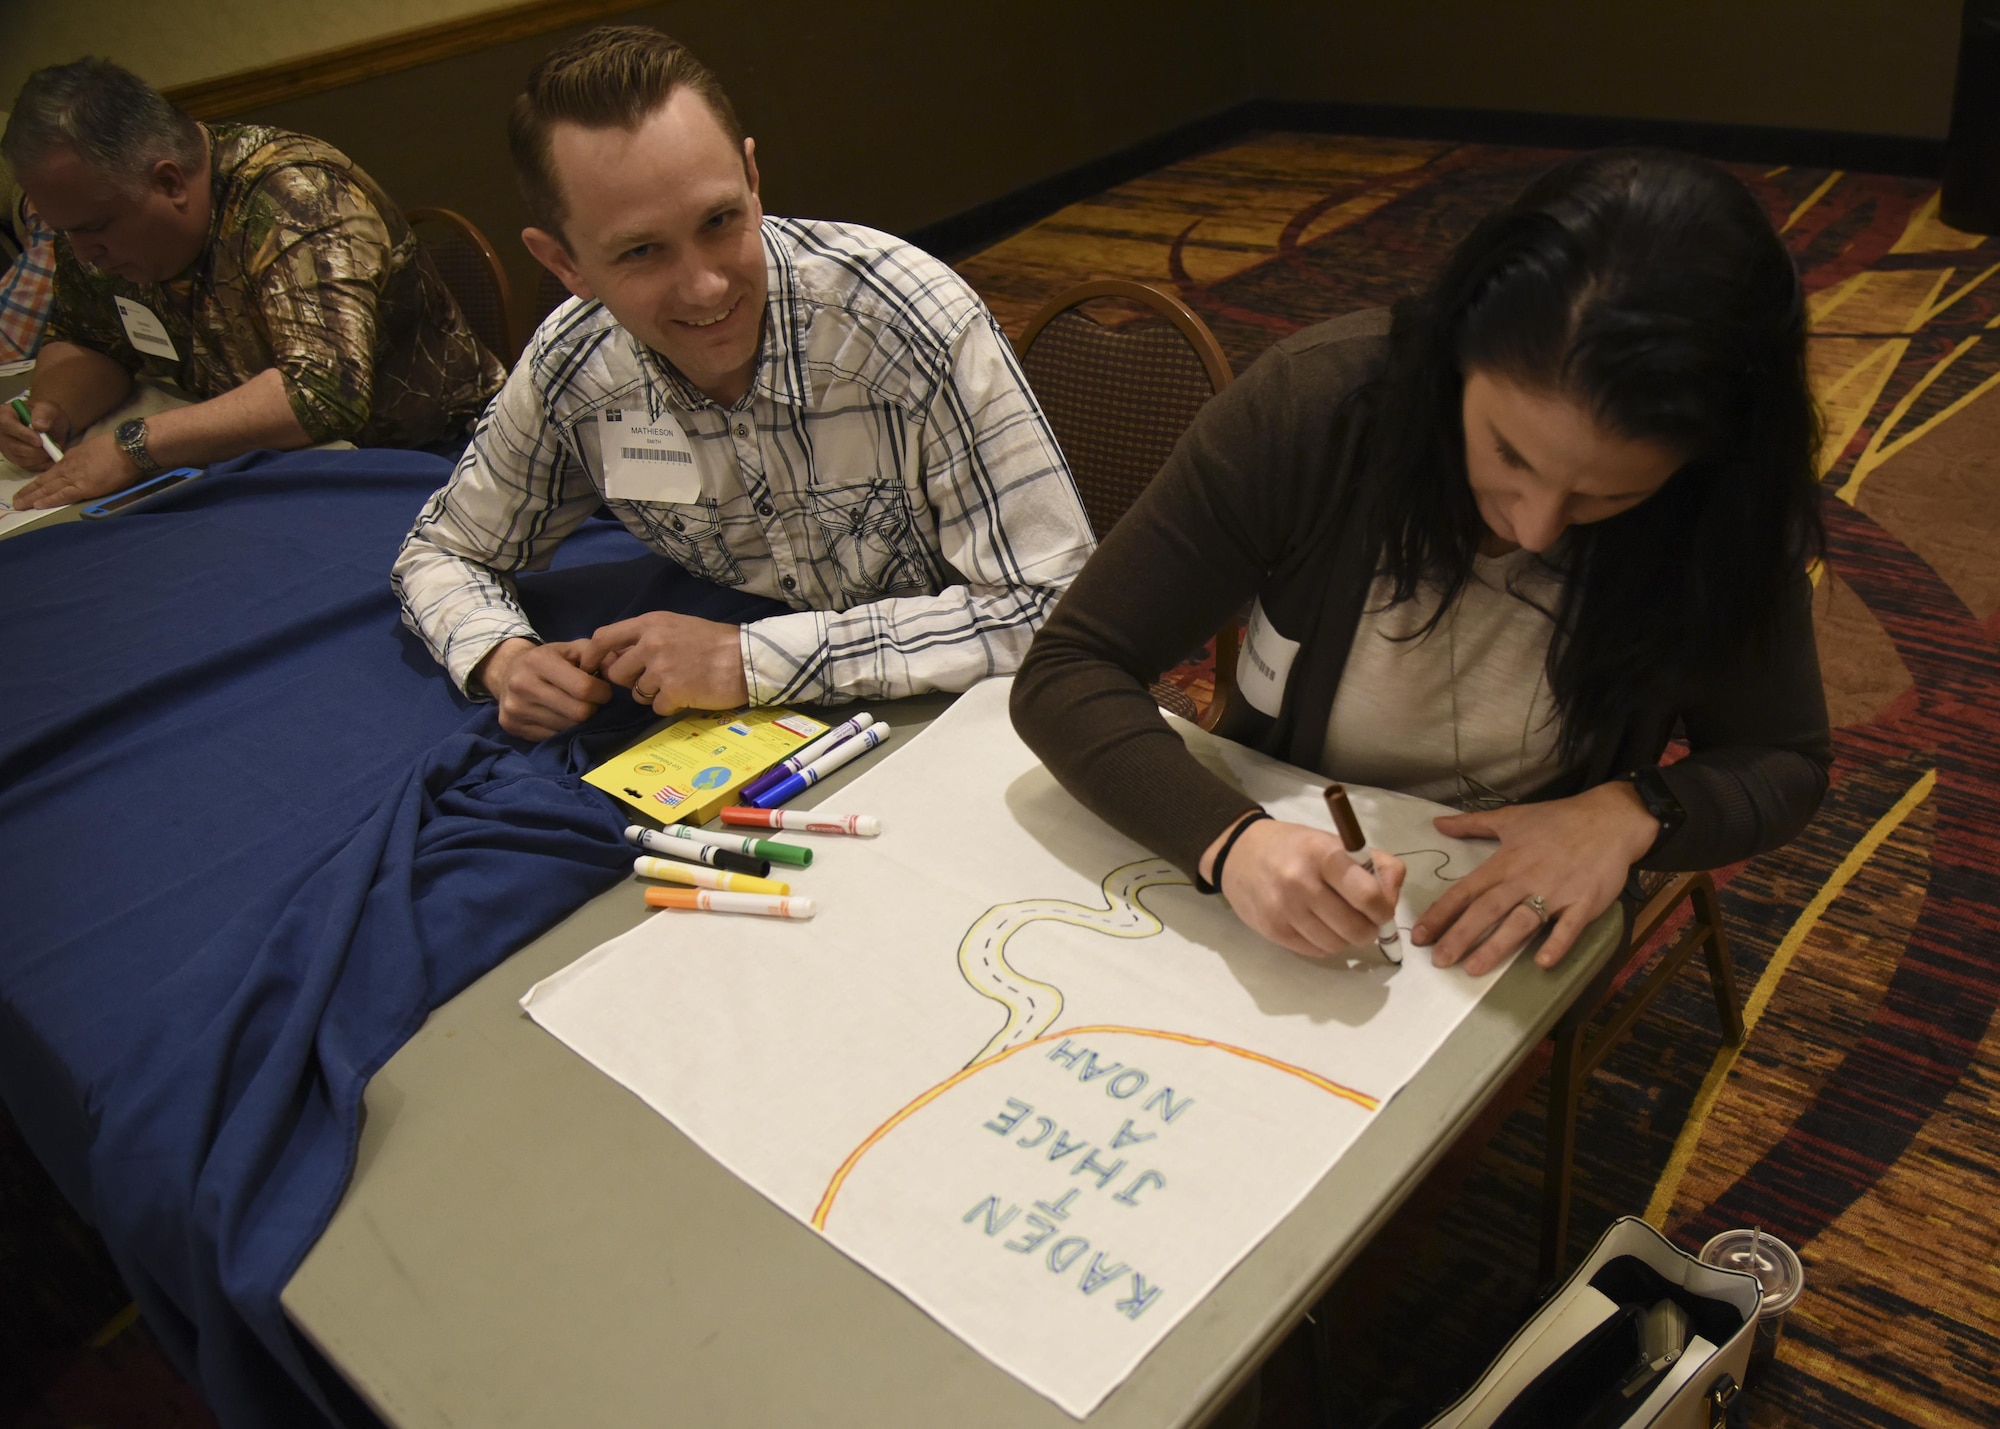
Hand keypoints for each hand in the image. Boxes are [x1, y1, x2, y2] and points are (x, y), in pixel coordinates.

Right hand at [0, 398, 72, 476]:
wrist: (48, 424)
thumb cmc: (45, 414)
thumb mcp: (47, 408)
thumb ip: (43, 414)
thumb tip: (39, 427)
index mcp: (5, 416)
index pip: (8, 426)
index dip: (24, 435)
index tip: (40, 441)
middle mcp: (2, 433)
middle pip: (15, 447)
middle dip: (37, 450)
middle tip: (54, 448)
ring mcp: (7, 448)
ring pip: (21, 459)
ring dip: (41, 458)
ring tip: (54, 451)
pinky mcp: (16, 459)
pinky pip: (27, 466)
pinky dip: (41, 464)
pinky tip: (51, 458)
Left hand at [12, 433, 138, 508]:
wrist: (129, 447)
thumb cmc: (119, 447)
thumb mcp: (95, 449)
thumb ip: (86, 458)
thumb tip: (86, 466)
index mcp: (73, 457)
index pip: (52, 472)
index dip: (41, 481)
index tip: (32, 488)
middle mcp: (69, 467)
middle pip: (45, 480)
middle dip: (30, 491)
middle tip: (17, 500)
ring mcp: (75, 477)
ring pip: (48, 488)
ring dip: (32, 497)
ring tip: (20, 504)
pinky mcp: (84, 487)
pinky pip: (62, 495)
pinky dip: (49, 500)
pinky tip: (38, 505)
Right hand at [475, 636, 612, 739]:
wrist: (506, 671)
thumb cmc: (548, 659)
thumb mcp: (571, 648)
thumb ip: (597, 654)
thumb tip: (617, 669)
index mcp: (539, 661)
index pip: (584, 688)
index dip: (602, 692)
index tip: (602, 690)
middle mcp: (523, 685)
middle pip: (578, 713)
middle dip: (592, 708)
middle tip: (591, 701)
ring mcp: (515, 708)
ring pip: (567, 728)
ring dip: (579, 721)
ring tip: (575, 707)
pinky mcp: (512, 726)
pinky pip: (552, 737)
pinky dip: (563, 729)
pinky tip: (561, 716)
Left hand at [582, 612, 748, 714]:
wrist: (748, 657)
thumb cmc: (715, 641)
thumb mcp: (676, 626)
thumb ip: (646, 638)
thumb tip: (615, 657)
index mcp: (650, 624)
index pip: (604, 637)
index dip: (591, 655)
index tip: (589, 668)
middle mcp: (651, 644)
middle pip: (616, 673)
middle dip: (631, 681)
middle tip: (656, 679)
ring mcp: (662, 669)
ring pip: (637, 694)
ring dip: (654, 694)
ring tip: (680, 683)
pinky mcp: (674, 692)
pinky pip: (657, 708)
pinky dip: (671, 706)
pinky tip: (690, 694)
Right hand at [1206, 816, 1405, 960]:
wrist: (1239, 853)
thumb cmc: (1297, 847)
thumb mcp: (1337, 842)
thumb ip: (1376, 866)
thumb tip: (1391, 901)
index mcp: (1324, 854)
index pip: (1369, 896)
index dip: (1383, 910)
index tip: (1381, 909)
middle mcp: (1302, 882)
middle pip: (1356, 929)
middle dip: (1368, 930)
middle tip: (1363, 920)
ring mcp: (1285, 909)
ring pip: (1337, 945)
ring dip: (1345, 938)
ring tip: (1337, 920)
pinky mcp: (1272, 930)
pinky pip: (1315, 951)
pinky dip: (1324, 943)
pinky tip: (1317, 925)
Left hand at [1412, 782, 1659, 975]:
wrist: (1610, 819)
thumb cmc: (1558, 820)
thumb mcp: (1511, 817)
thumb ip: (1472, 824)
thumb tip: (1437, 823)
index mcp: (1505, 861)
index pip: (1466, 890)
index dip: (1441, 913)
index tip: (1420, 935)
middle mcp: (1525, 878)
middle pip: (1487, 910)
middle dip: (1461, 935)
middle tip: (1439, 960)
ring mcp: (1556, 892)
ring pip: (1521, 921)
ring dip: (1497, 945)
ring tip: (1474, 968)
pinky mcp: (1584, 902)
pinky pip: (1569, 927)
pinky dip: (1557, 944)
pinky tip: (1542, 963)